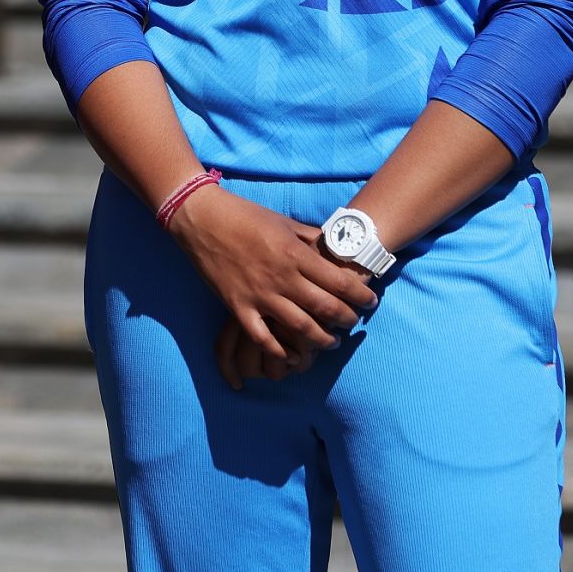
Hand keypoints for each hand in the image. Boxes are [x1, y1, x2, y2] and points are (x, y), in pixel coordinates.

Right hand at [169, 190, 376, 377]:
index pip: (340, 282)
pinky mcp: (238, 307)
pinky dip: (280, 352)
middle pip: (327, 309)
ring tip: (331, 341)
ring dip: (322, 340)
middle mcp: (282, 278)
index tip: (370, 300)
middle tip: (353, 322)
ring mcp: (259, 295)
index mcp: (296, 254)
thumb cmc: (245, 215)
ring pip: (301, 329)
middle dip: (347, 319)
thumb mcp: (284, 222)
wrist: (202, 219)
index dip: (361, 295)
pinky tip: (292, 356)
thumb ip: (311, 239)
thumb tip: (335, 250)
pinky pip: (263, 338)